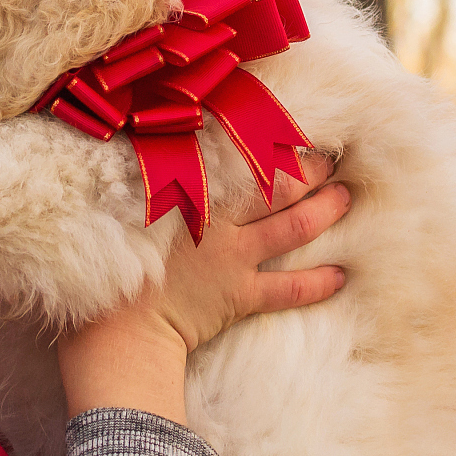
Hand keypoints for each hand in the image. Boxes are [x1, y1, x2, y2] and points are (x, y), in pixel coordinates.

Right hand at [57, 157, 349, 423]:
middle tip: (331, 157)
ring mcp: (234, 257)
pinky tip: (341, 275)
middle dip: (309, 169)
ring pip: (294, 226)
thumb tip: (159, 149)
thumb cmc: (110, 264)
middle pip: (278, 184)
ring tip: (345, 196)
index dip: (269, 137)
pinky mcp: (241, 295)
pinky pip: (290, 288)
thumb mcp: (125, 208)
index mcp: (191, 192)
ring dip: (325, 210)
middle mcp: (220, 219)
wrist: (118, 331)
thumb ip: (151, 180)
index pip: (239, 154)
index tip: (289, 124)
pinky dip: (318, 281)